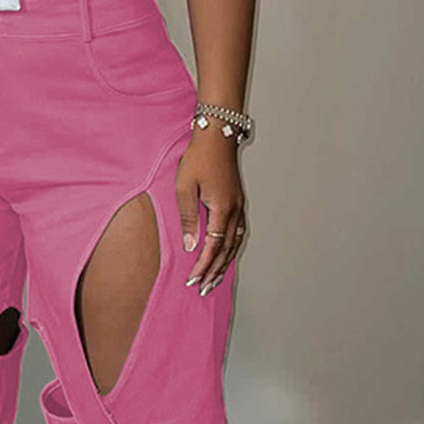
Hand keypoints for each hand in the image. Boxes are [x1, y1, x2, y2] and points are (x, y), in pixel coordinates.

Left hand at [175, 129, 247, 295]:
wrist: (218, 134)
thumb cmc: (198, 157)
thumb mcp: (185, 188)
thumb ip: (188, 218)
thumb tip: (191, 246)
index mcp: (221, 209)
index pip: (212, 247)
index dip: (203, 266)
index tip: (192, 280)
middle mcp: (234, 211)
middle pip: (226, 250)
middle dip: (214, 272)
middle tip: (203, 289)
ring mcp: (238, 207)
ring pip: (234, 244)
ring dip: (224, 264)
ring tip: (214, 280)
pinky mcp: (237, 202)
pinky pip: (238, 233)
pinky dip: (231, 249)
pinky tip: (226, 256)